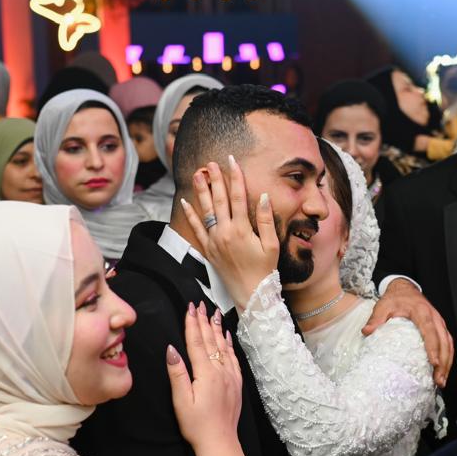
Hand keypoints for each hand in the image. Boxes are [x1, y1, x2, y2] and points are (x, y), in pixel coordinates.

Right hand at [166, 303, 242, 450]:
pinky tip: (227, 337)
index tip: (190, 307)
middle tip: (200, 304)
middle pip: (211, 340)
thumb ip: (177, 373)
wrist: (220, 442)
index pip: (197, 342)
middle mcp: (221, 371)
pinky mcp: (236, 384)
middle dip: (204, 321)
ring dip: (217, 329)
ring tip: (214, 313)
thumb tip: (172, 349)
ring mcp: (231, 377)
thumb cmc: (197, 425)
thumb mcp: (181, 400)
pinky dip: (229, 344)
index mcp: (206, 373)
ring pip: (223, 346)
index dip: (192, 323)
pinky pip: (233, 358)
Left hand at [178, 155, 277, 310]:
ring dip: (201, 191)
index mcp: (242, 230)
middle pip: (219, 200)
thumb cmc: (264, 270)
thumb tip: (263, 196)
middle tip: (212, 163)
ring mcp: (214, 241)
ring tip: (198, 174)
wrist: (250, 293)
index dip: (235, 177)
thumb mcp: (271, 245)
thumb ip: (266, 220)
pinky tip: (185, 202)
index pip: (238, 197)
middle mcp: (225, 233)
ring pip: (206, 211)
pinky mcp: (208, 249)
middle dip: (216, 179)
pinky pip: (196, 229)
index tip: (232, 161)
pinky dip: (190, 215)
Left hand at [363, 278, 452, 387]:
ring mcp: (440, 323)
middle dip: (443, 362)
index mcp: (422, 312)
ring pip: (449, 344)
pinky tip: (443, 371)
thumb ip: (376, 318)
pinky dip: (447, 358)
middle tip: (439, 380)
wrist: (405, 289)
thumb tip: (367, 332)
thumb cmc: (395, 298)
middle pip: (444, 341)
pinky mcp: (441, 328)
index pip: (429, 331)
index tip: (434, 362)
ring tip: (441, 381)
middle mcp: (435, 318)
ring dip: (448, 363)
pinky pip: (448, 344)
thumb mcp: (383, 305)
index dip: (433, 347)